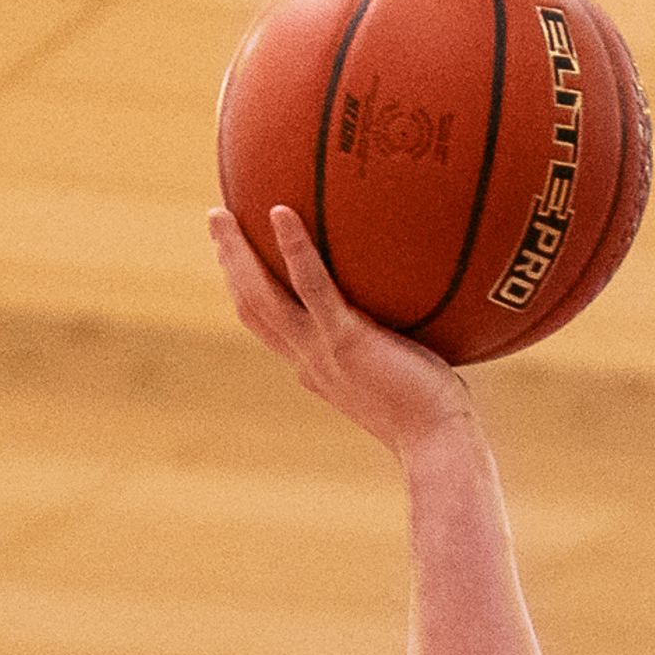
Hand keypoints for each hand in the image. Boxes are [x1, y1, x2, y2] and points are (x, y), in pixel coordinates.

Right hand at [206, 203, 473, 455]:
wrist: (438, 442)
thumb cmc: (435, 413)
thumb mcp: (403, 376)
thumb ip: (395, 348)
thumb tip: (412, 317)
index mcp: (317, 367)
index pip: (270, 326)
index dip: (249, 290)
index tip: (238, 258)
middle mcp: (309, 359)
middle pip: (252, 307)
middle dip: (230, 264)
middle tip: (217, 220)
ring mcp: (322, 352)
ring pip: (262, 298)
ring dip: (236, 255)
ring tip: (220, 213)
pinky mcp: (346, 342)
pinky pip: (312, 289)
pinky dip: (294, 251)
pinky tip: (281, 212)